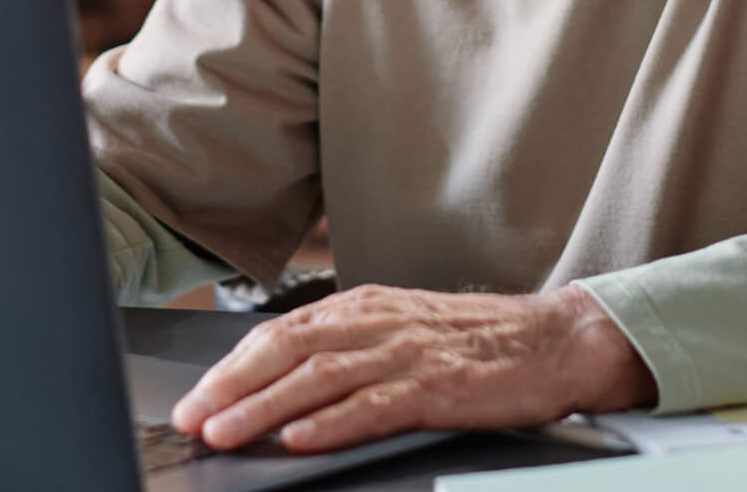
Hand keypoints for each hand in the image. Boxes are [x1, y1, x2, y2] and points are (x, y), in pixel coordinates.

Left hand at [169, 283, 655, 453]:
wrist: (554, 340)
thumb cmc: (478, 342)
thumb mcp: (402, 329)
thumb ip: (348, 347)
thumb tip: (284, 381)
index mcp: (365, 306)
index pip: (281, 332)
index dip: (232, 366)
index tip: (196, 398)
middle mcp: (379, 321)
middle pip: (289, 350)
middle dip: (232, 387)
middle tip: (192, 418)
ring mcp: (407, 352)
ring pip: (320, 377)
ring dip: (265, 407)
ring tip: (226, 432)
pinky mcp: (437, 386)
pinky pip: (373, 405)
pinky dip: (331, 422)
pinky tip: (299, 439)